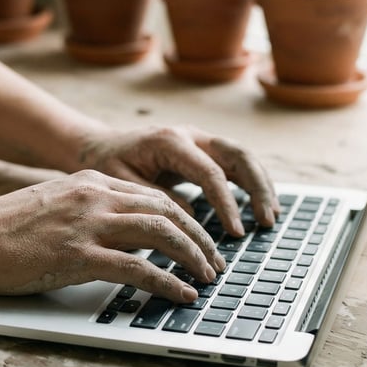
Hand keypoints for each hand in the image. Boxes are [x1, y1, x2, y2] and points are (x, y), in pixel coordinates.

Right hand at [0, 170, 225, 301]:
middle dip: (200, 236)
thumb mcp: (52, 206)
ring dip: (193, 256)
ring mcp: (88, 225)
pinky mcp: (79, 256)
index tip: (201, 236)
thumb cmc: (1, 230)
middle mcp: (95, 197)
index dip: (186, 217)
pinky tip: (182, 293)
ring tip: (209, 277)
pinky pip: (139, 268)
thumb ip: (87, 213)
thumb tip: (118, 235)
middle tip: (216, 259)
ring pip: (162, 234)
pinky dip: (167, 282)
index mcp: (90, 183)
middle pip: (167, 211)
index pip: (154, 195)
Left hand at [77, 126, 279, 235]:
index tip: (236, 231)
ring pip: (241, 157)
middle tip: (267, 221)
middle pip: (237, 155)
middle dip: (257, 188)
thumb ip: (155, 200)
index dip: (226, 203)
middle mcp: (189, 135)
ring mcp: (198, 140)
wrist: (95, 147)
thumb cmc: (104, 165)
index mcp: (169, 141)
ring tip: (271, 216)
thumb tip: (189, 218)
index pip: (209, 173)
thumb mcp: (120, 185)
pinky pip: (233, 164)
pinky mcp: (201, 151)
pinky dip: (249, 184)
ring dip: (260, 185)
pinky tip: (259, 207)